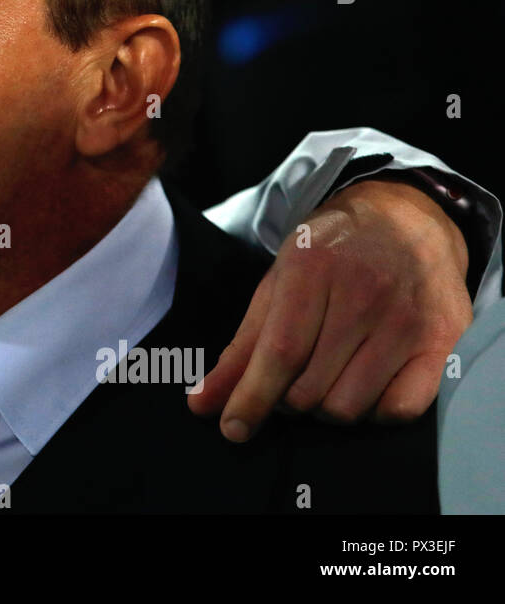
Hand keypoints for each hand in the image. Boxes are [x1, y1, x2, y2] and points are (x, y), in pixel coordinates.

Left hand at [189, 176, 472, 441]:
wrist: (406, 218)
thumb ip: (240, 348)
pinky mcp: (443, 342)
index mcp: (314, 269)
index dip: (252, 397)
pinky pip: (399, 410)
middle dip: (287, 397)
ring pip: (349, 406)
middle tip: (291, 374)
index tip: (232, 428)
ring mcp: (408, 319)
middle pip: (310, 389)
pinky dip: (374, 409)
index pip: (281, 352)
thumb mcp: (276, 283)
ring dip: (326, 405)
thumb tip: (202, 404)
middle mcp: (366, 294)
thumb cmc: (330, 255)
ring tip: (327, 374)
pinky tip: (365, 383)